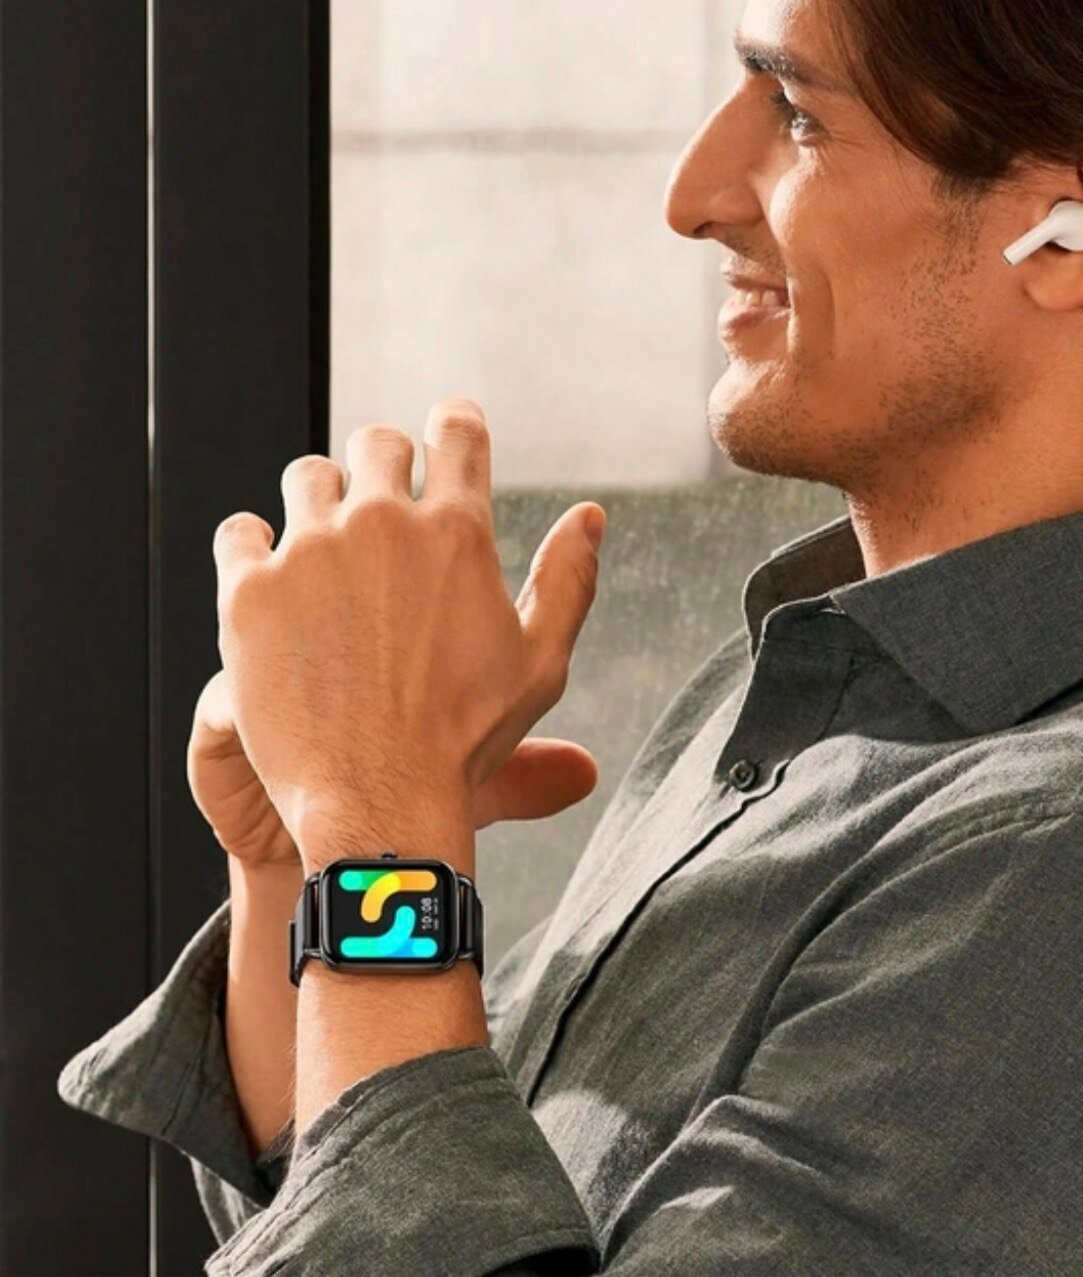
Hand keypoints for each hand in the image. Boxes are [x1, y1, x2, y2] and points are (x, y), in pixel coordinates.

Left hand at [211, 399, 605, 866]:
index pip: (457, 432)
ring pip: (307, 477)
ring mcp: (309, 553)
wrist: (377, 800)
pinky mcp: (249, 591)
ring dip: (322, 501)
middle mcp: (381, 524)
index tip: (445, 432)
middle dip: (385, 464)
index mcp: (457, 533)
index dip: (454, 425)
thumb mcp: (540, 661)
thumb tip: (590, 515)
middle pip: (376, 443)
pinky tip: (271, 581)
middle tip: (381, 509)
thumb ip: (568, 578)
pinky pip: (239, 531)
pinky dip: (254, 546)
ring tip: (325, 553)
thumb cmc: (464, 738)